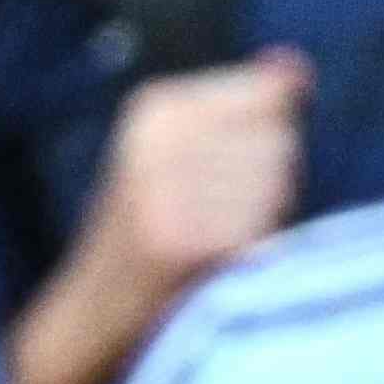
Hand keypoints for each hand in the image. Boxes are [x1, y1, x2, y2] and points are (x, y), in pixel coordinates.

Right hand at [79, 49, 306, 308]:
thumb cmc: (151, 228)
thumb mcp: (186, 147)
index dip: (260, 138)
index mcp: (155, 107)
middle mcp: (158, 143)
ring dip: (261, 216)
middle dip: (264, 177)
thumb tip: (294, 65)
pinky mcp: (186, 245)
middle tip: (208, 215)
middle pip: (279, 138)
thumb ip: (250, 101)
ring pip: (278, 182)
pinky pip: (264, 228)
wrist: (90, 318)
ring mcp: (170, 195)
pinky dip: (253, 252)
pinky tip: (214, 266)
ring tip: (210, 239)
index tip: (207, 172)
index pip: (270, 93)